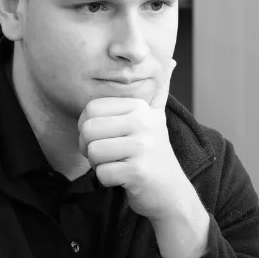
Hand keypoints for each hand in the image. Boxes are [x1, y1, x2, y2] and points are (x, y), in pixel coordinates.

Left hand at [78, 68, 209, 257]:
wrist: (172, 193)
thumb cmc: (153, 157)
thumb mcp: (155, 120)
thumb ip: (157, 94)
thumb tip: (171, 63)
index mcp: (140, 107)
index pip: (90, 109)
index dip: (87, 129)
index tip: (103, 139)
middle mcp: (143, 122)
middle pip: (87, 130)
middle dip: (89, 148)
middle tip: (106, 157)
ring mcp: (143, 146)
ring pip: (93, 152)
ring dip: (99, 166)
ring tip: (117, 166)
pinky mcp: (139, 171)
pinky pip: (102, 174)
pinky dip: (108, 181)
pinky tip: (124, 179)